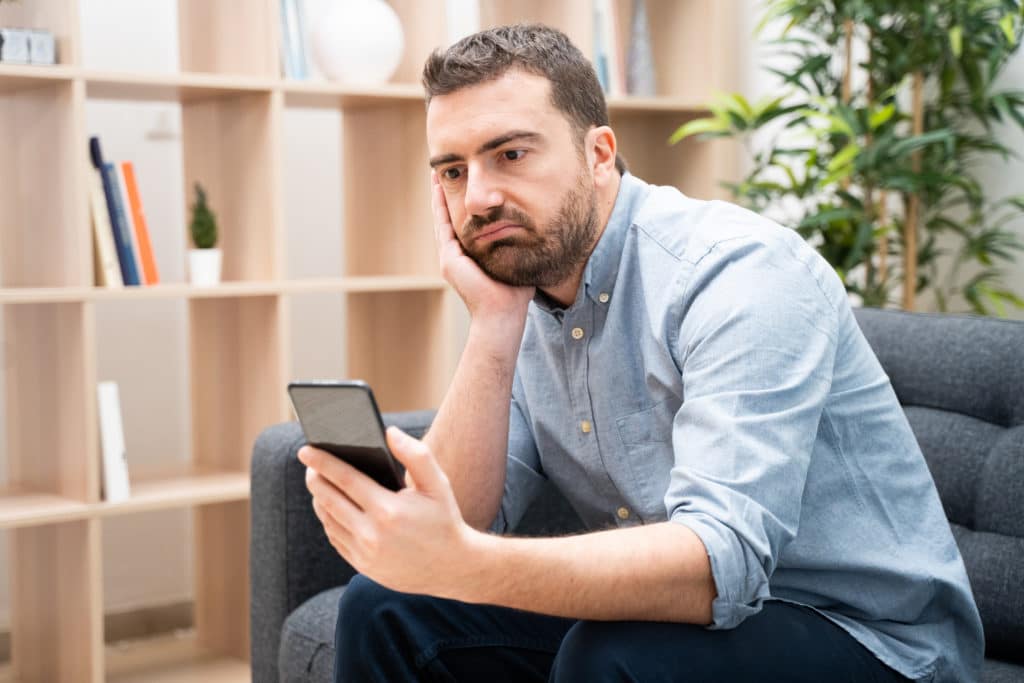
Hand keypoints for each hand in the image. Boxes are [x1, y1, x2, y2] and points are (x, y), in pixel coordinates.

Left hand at [299, 426, 480, 596]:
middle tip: (309, 461)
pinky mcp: (362, 566)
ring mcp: (364, 553)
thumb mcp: (437, 484)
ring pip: (328, 520)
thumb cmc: (444, 519)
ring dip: (319, 498)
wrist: (451, 567)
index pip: (345, 479)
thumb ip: (416, 454)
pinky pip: (335, 538)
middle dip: (315, 477)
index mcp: (389, 510)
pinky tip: (331, 506)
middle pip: (328, 500)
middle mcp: (372, 534)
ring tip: (318, 481)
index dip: (322, 462)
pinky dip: (329, 519)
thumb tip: (389, 432)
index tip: (306, 449)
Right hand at [432, 172, 534, 321]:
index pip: (463, 225)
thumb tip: (533, 231)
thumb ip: (519, 247)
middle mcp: (456, 257)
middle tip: (442, 172)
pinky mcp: (449, 258)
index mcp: (470, 258)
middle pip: (449, 218)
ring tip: (436, 173)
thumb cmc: (514, 296)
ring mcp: (450, 257)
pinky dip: (440, 205)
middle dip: (446, 195)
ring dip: (438, 195)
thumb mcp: (516, 262)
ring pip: (442, 218)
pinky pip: (443, 225)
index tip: (463, 185)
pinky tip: (438, 188)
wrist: (502, 315)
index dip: (461, 205)